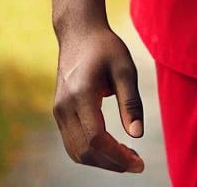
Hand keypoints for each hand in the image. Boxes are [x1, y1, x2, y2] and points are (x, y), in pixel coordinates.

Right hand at [53, 22, 143, 173]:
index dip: (117, 156)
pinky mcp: (59, 112)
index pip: (96, 138)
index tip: (138, 163)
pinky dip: (91, 151)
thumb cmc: (106, 48)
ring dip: (101, 160)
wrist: (79, 33)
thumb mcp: (125, 69)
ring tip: (127, 158)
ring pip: (76, 151)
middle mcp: (64, 107)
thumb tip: (138, 134)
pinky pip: (72, 142)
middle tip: (137, 163)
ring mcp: (58, 111)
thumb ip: (131, 102)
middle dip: (111, 163)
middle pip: (84, 151)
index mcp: (81, 95)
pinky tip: (112, 148)